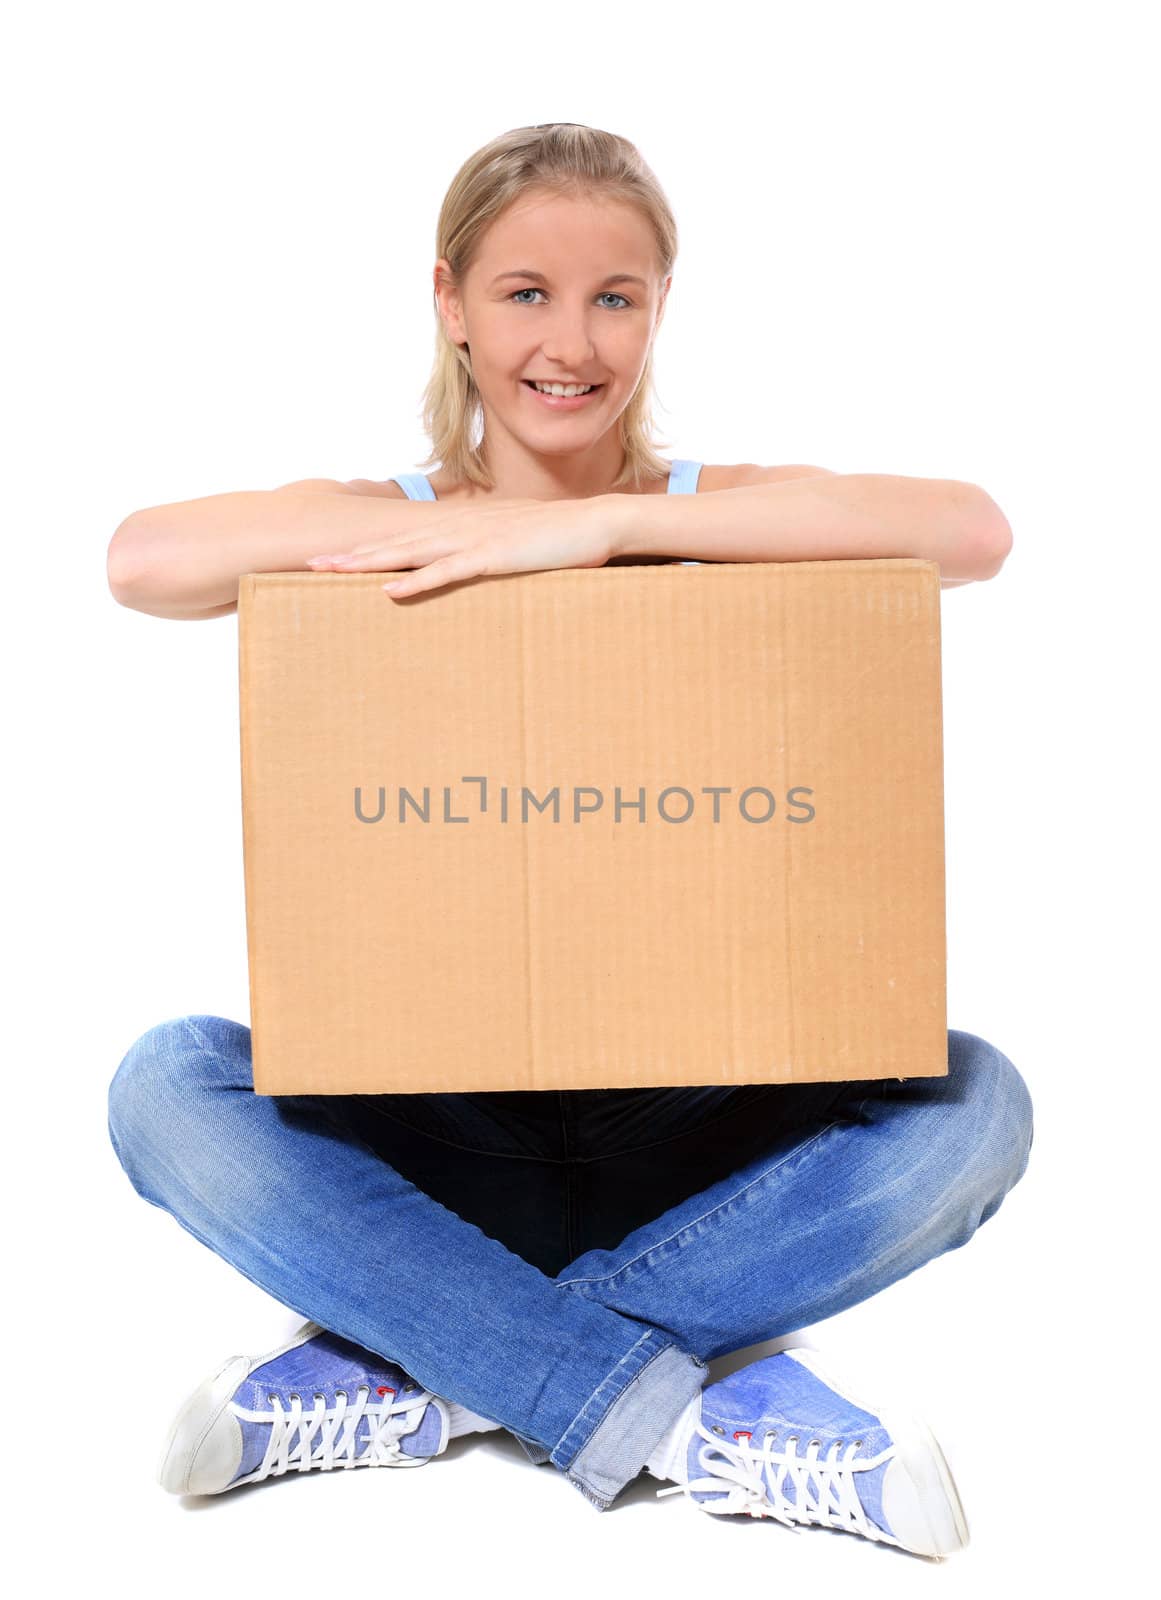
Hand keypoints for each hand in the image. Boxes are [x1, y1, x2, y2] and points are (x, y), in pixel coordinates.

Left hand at [305, 495, 618, 598]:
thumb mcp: (510, 545)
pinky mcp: (494, 557)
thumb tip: (467, 569)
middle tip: (308, 562)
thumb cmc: (555, 538)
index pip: (405, 538)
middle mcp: (458, 529)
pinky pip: (448, 571)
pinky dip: (417, 581)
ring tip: (330, 570)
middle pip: (394, 542)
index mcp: (460, 528)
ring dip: (369, 562)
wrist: (594, 523)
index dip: (367, 547)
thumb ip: (484, 555)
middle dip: (350, 553)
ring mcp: (474, 541)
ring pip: (410, 553)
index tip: (332, 556)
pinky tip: (390, 591)